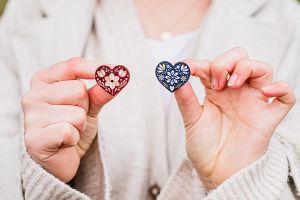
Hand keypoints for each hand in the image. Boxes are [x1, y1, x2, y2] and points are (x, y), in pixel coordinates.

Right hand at [22, 58, 115, 181]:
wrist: (61, 158)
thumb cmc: (72, 125)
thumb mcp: (89, 105)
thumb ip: (101, 91)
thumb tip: (120, 75)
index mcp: (44, 80)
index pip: (73, 65)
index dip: (95, 68)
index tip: (114, 69)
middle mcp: (33, 95)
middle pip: (78, 90)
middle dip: (85, 107)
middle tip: (75, 118)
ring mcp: (31, 117)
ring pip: (77, 114)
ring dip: (80, 126)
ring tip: (69, 130)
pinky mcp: (34, 139)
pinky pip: (68, 131)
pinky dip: (73, 139)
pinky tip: (64, 142)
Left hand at [175, 48, 295, 188]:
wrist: (217, 172)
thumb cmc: (204, 147)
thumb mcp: (191, 120)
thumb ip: (185, 98)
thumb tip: (174, 75)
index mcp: (215, 91)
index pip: (211, 64)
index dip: (198, 63)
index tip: (184, 70)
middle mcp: (236, 92)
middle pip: (240, 58)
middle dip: (225, 62)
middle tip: (215, 82)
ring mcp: (253, 102)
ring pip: (263, 69)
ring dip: (247, 68)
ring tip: (231, 85)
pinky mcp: (267, 117)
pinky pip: (286, 97)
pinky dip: (282, 89)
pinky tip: (267, 91)